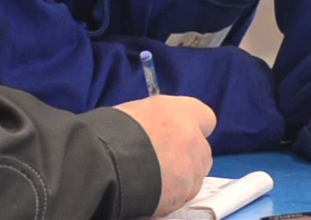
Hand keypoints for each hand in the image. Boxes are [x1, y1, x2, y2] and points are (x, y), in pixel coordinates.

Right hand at [115, 95, 216, 215]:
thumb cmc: (110, 131)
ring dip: (180, 180)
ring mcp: (191, 168)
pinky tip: (150, 195)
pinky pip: (182, 197)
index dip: (193, 128)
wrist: (104, 162)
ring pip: (194, 177)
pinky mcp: (183, 194)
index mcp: (179, 112)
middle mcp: (192, 137)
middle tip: (162, 163)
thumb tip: (152, 131)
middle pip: (202, 151)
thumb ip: (155, 122)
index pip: (206, 118)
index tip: (179, 135)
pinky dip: (170, 198)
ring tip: (153, 181)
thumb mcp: (134, 113)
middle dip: (187, 158)